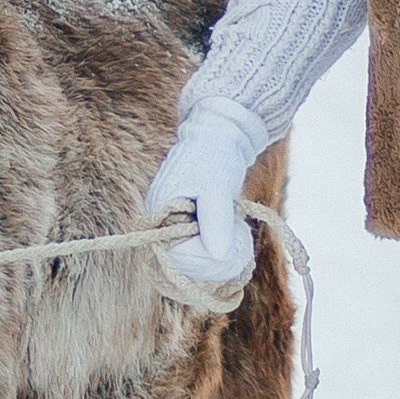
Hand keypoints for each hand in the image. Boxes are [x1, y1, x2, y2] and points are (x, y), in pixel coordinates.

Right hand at [146, 100, 266, 307]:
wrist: (220, 135)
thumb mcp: (217, 186)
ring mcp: (173, 224)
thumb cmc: (215, 155)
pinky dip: (219, 249)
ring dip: (218, 258)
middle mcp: (161, 221)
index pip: (174, 255)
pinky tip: (235, 236)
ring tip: (239, 239)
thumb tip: (219, 256)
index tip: (231, 254)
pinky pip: (200, 249)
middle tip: (240, 250)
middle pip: (182, 263)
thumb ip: (216, 219)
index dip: (203, 261)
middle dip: (214, 262)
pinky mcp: (187, 224)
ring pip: (193, 260)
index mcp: (158, 211)